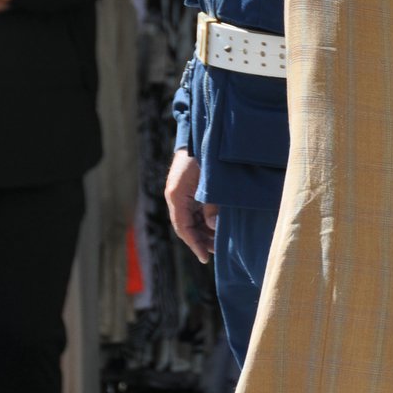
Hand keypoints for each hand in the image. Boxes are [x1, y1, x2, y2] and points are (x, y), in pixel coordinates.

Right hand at [165, 148, 216, 263]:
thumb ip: (211, 205)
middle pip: (186, 226)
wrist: (198, 135)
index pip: (183, 228)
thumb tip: (214, 227)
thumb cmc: (204, 157)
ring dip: (202, 231)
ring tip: (217, 242)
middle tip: (215, 251)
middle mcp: (175, 197)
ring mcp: (180, 193)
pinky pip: (193, 210)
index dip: (194, 244)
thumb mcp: (210, 183)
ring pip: (190, 219)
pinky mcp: (187, 189)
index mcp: (176, 196)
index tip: (204, 258)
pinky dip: (203, 220)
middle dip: (200, 240)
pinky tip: (215, 226)